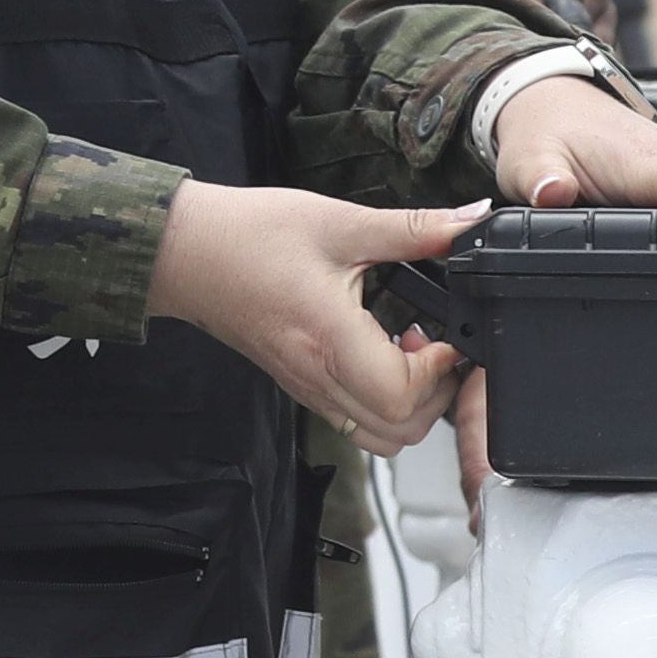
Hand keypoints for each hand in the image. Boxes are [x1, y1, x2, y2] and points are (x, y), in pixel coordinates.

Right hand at [148, 183, 473, 451]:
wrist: (186, 252)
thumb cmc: (249, 236)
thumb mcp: (340, 222)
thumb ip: (412, 227)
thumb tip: (471, 220)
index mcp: (331, 340)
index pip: (403, 397)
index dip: (440, 371)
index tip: (447, 335)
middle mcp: (318, 377)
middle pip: (399, 433)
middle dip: (435, 395)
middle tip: (437, 346)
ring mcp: (307, 388)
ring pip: (378, 437)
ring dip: (409, 407)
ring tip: (409, 353)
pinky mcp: (299, 384)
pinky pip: (352, 420)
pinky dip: (381, 403)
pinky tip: (379, 351)